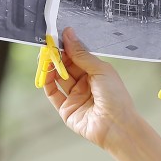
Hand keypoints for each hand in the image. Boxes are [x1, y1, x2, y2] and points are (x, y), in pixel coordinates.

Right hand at [43, 27, 140, 151]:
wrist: (117, 125)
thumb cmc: (115, 96)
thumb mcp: (100, 69)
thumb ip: (81, 54)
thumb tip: (68, 34)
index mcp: (97, 73)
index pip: (78, 57)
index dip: (67, 47)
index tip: (56, 38)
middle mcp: (85, 84)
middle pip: (67, 66)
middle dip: (56, 56)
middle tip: (47, 47)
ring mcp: (76, 96)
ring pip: (59, 78)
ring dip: (50, 68)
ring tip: (44, 58)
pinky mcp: (67, 109)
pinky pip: (54, 94)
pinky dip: (47, 83)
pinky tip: (45, 73)